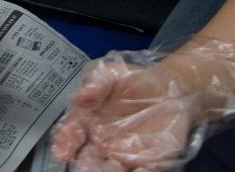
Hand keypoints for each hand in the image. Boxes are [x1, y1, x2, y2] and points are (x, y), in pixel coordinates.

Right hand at [49, 40, 234, 170]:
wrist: (171, 89)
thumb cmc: (134, 81)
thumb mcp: (112, 73)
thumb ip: (95, 83)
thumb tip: (79, 98)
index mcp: (87, 121)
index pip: (71, 135)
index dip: (64, 143)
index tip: (62, 151)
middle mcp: (102, 143)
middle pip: (88, 159)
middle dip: (85, 166)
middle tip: (85, 167)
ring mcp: (125, 155)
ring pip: (113, 170)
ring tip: (111, 170)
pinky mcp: (151, 162)